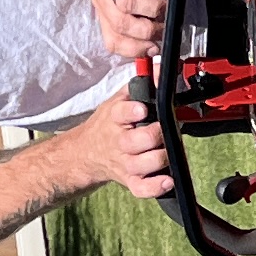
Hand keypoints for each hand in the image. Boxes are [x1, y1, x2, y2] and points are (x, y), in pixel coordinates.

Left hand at [72, 0, 164, 66]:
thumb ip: (126, 15)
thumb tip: (151, 36)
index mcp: (103, 11)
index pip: (114, 41)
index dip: (135, 50)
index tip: (154, 49)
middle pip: (122, 25)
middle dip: (147, 31)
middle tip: (163, 26)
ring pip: (126, 2)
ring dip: (150, 7)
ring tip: (163, 4)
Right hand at [89, 85, 175, 202]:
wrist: (87, 153)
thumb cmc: (109, 124)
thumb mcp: (120, 99)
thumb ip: (143, 82)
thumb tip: (161, 67)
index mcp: (115, 118)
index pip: (121, 113)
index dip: (132, 112)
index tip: (142, 109)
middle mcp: (119, 142)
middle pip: (136, 142)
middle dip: (154, 136)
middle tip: (164, 130)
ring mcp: (124, 163)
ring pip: (141, 165)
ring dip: (158, 159)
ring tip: (168, 151)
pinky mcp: (130, 180)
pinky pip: (141, 188)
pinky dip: (154, 187)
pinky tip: (167, 180)